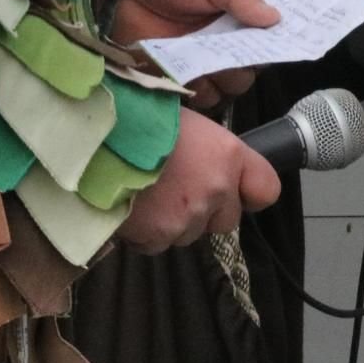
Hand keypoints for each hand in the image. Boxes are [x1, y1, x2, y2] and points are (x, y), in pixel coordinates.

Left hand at [110, 0, 278, 107]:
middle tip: (230, 49)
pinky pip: (202, 97)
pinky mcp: (181, 77)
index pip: (272, 32)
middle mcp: (228, 39)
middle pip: (255, 65)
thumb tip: (276, 18)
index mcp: (241, 10)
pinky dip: (199, 92)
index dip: (278, 39)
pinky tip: (188, 75)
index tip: (280, 42)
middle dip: (247, 62)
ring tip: (205, 61)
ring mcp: (205, 61)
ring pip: (232, 85)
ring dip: (224, 78)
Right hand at [117, 108, 280, 252]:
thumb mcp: (188, 122)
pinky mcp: (159, 236)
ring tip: (148, 194)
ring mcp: (189, 216)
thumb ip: (210, 152)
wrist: (97, 139)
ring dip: (174, 222)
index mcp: (229, 155)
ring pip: (189, 233)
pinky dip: (146, 233)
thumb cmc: (141, 118)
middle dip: (206, 212)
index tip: (237, 191)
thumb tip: (211, 166)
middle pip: (226, 220)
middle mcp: (217, 189)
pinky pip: (158, 244)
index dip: (250, 193)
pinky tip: (132, 207)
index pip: (266, 189)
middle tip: (176, 190)